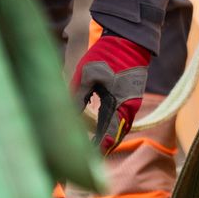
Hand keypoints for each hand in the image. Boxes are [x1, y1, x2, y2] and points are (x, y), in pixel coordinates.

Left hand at [73, 34, 152, 151]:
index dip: (97, 149)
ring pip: (119, 129)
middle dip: (102, 148)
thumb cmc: (106, 54)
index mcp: (119, 104)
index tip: (85, 158)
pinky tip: (100, 130)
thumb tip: (66, 117)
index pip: (108, 135)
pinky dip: (111, 127)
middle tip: (87, 159)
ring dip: (107, 139)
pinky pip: (121, 119)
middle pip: (115, 136)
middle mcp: (129, 108)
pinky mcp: (131, 98)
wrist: (129, 38)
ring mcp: (132, 103)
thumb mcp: (86, 74)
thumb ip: (77, 97)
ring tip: (93, 150)